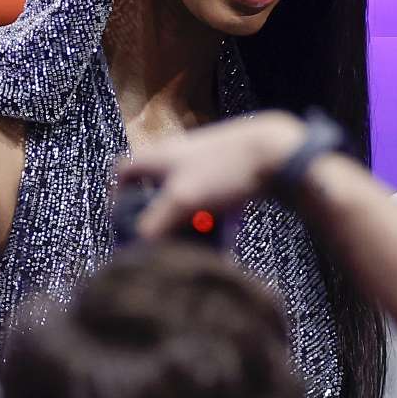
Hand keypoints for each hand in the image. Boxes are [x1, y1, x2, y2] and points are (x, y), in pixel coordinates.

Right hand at [117, 111, 305, 238]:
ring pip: (184, 193)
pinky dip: (210, 213)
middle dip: (158, 214)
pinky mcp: (227, 168)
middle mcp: (177, 153)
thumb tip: (136, 246)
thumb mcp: (183, 200)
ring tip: (196, 237)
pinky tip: (222, 229)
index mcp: (158, 155)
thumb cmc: (225, 171)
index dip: (118, 196)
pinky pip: (209, 195)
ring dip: (187, 216)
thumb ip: (154, 223)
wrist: (277, 151)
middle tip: (164, 235)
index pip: (123, 171)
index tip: (125, 221)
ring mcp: (203, 159)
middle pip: (154, 186)